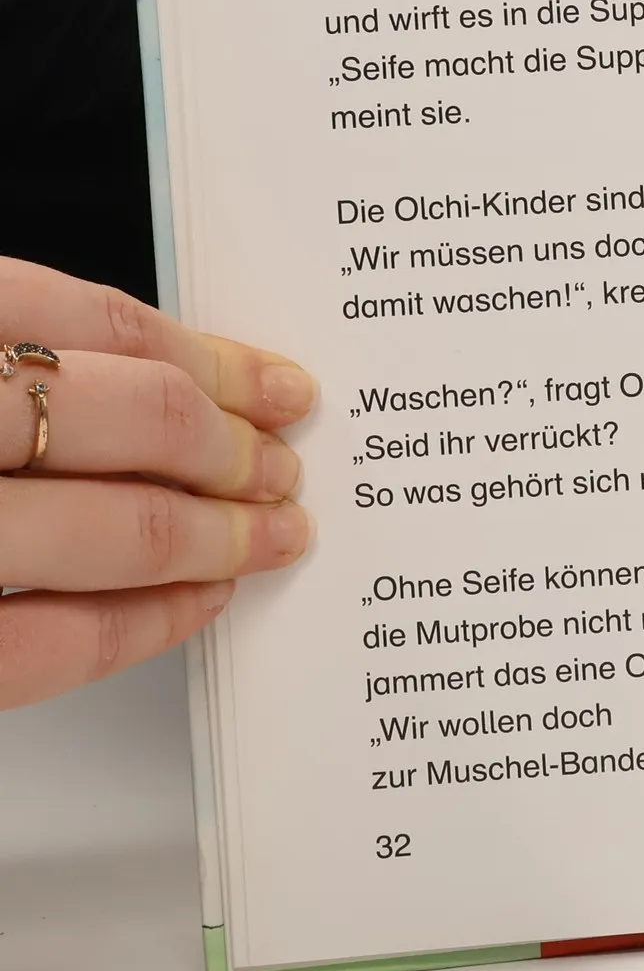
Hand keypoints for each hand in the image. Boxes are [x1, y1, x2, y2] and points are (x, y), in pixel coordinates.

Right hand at [0, 257, 314, 711]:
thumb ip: (27, 364)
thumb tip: (164, 382)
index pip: (100, 327)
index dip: (213, 360)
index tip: (279, 385)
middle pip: (138, 417)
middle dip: (239, 448)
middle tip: (288, 467)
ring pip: (121, 529)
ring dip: (222, 534)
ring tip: (274, 532)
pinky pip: (55, 643)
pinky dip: (146, 623)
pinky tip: (200, 601)